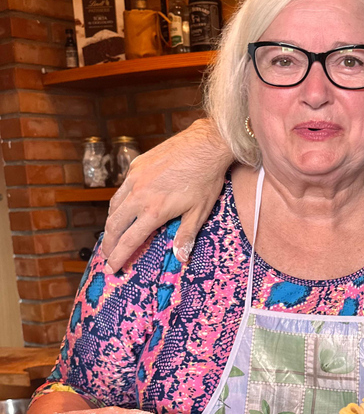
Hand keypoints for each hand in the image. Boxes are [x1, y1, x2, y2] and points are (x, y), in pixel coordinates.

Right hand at [102, 118, 232, 272]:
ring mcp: (135, 178)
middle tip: (107, 255)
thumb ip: (186, 235)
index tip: (112, 268)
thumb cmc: (206, 179)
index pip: (129, 240)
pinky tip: (124, 207)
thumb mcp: (199, 211)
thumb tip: (180, 258)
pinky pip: (122, 188)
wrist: (205, 145)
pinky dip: (119, 203)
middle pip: (114, 225)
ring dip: (111, 223)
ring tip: (112, 235)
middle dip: (108, 243)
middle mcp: (139, 195)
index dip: (118, 257)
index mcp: (154, 211)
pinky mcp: (136, 165)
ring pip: (114, 206)